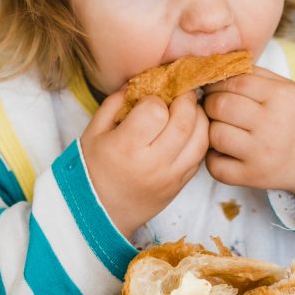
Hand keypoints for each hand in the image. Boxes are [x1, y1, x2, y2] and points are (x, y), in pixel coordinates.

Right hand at [79, 91, 208, 238]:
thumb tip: (141, 81)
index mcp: (126, 148)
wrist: (100, 213)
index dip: (155, 98)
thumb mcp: (93, 132)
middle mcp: (153, 163)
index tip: (149, 99)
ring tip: (187, 108)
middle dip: (185, 99)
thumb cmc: (93, 169)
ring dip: (199, 116)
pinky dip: (200, 136)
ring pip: (201, 137)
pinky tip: (189, 128)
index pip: (155, 110)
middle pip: (185, 121)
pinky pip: (201, 154)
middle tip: (180, 92)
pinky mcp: (181, 184)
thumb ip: (116, 102)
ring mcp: (171, 176)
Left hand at [203, 67, 294, 218]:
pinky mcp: (253, 176)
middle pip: (220, 106)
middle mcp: (271, 125)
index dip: (218, 82)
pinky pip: (216, 166)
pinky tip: (225, 151)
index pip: (235, 82)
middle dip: (211, 103)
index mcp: (280, 97)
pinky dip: (214, 157)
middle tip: (215, 106)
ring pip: (214, 134)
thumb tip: (218, 67)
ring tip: (223, 127)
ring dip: (212, 129)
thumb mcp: (288, 89)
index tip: (215, 87)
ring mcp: (261, 153)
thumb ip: (256, 75)